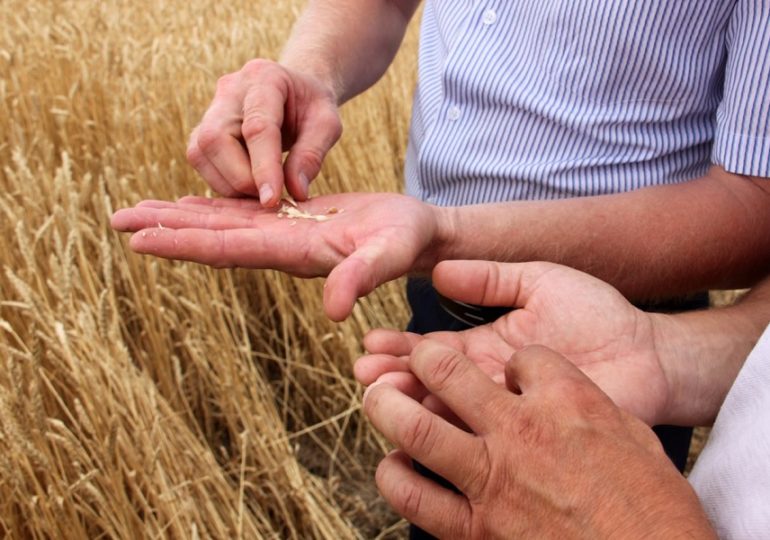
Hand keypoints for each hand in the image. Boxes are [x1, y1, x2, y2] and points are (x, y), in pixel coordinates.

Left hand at [111, 192, 442, 320]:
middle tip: (116, 220)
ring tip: (138, 210)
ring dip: (179, 218)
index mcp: (296, 254)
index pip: (230, 249)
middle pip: (214, 239)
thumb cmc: (409, 242)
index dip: (185, 244)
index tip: (141, 239)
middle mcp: (280, 247)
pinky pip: (243, 213)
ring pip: (223, 225)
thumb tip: (334, 310)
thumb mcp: (389, 255)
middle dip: (166, 230)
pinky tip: (188, 204)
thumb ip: (362, 278)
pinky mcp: (293, 219)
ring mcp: (284, 234)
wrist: (417, 235)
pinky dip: (211, 208)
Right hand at [187, 59, 341, 205]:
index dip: (263, 167)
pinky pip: (201, 161)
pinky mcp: (202, 130)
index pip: (257, 127)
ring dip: (230, 184)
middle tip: (271, 197)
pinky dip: (223, 182)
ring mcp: (210, 108)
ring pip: (201, 153)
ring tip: (263, 192)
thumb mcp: (327, 125)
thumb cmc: (312, 107)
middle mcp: (229, 90)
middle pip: (216, 139)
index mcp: (264, 78)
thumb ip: (312, 155)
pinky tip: (249, 187)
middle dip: (241, 178)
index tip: (272, 199)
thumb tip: (296, 192)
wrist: (295, 92)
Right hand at [356, 260, 669, 424]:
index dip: (400, 347)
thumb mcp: (539, 280)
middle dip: (393, 378)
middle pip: (429, 384)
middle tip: (364, 374)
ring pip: (448, 413)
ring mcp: (508, 413)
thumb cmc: (599, 313)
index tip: (370, 341)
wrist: (651, 352)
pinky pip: (484, 438)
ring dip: (411, 404)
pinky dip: (451, 432)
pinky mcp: (531, 435)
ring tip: (380, 393)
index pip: (432, 350)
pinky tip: (423, 428)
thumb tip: (439, 271)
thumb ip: (491, 278)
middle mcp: (489, 384)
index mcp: (486, 348)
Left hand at [363, 341, 714, 537]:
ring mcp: (492, 483)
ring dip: (388, 406)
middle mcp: (520, 433)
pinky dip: (395, 478)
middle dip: (421, 357)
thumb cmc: (656, 509)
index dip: (516, 362)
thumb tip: (552, 387)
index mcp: (567, 403)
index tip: (509, 372)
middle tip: (411, 356)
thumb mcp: (636, 436)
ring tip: (378, 396)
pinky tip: (392, 466)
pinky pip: (416, 499)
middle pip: (449, 374)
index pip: (525, 359)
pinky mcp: (476, 533)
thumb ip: (585, 403)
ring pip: (417, 429)